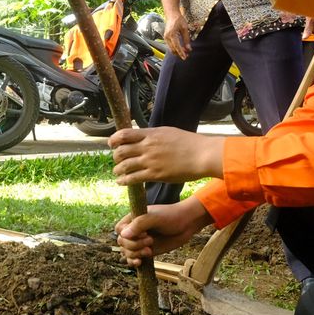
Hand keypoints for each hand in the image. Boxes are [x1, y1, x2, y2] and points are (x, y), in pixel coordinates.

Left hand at [109, 127, 223, 185]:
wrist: (202, 155)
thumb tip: (144, 136)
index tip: (111, 144)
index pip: (124, 134)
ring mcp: (150, 161)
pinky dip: (124, 180)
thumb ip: (154, 135)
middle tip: (117, 160)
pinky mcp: (155, 174)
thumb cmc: (190, 143)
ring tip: (117, 173)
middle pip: (121, 150)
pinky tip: (121, 182)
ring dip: (117, 170)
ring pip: (124, 165)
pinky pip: (133, 178)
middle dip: (115, 156)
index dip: (114, 139)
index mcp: (151, 134)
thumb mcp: (169, 132)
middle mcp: (148, 146)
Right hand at [114, 198, 212, 267]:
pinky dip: (133, 262)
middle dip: (134, 245)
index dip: (127, 235)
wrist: (187, 224)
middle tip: (150, 241)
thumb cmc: (172, 216)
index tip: (143, 233)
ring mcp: (140, 241)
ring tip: (149, 251)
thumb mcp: (155, 217)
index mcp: (133, 219)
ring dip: (135, 254)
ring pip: (126, 252)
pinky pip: (133, 259)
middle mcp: (135, 230)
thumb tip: (123, 235)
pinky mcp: (146, 251)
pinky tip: (139, 262)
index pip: (119, 230)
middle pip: (122, 243)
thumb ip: (139, 224)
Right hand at [163, 13, 190, 59]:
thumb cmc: (178, 20)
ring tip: (185, 52)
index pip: (177, 46)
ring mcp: (165, 37)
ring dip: (177, 51)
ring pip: (171, 48)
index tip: (185, 57)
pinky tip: (181, 48)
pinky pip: (170, 45)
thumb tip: (188, 48)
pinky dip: (175, 48)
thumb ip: (186, 39)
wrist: (172, 14)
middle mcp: (167, 37)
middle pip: (173, 49)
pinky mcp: (166, 37)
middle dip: (179, 53)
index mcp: (172, 34)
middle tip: (187, 55)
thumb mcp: (185, 29)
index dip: (181, 53)